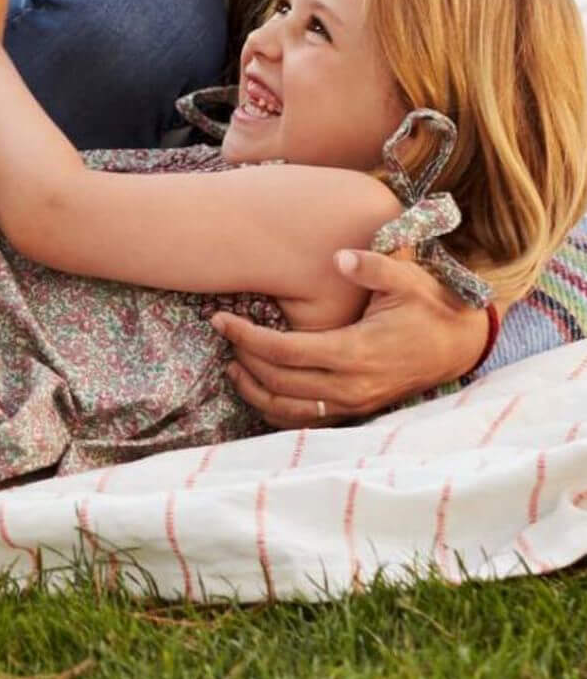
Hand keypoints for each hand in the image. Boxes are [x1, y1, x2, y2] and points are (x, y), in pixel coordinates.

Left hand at [211, 247, 492, 424]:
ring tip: (232, 365)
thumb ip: (374, 267)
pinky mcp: (358, 410)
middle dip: (244, 359)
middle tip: (222, 333)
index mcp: (356, 352)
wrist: (458, 344)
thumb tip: (341, 258)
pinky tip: (261, 389)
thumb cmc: (427, 306)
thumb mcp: (406, 280)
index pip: (286, 352)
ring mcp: (355, 403)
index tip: (220, 320)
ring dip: (255, 391)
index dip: (247, 338)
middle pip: (279, 383)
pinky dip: (278, 410)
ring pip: (290, 411)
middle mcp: (352, 385)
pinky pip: (309, 420)